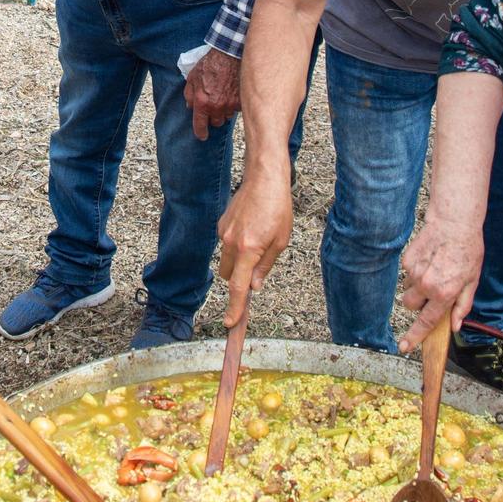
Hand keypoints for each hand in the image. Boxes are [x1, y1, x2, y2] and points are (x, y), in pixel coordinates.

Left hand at [184, 48, 240, 140]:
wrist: (228, 56)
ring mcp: (230, 105)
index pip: (200, 125)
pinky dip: (233, 105)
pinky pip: (236, 110)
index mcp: (202, 103)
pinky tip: (231, 95)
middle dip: (213, 118)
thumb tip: (190, 107)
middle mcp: (216, 107)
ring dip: (224, 112)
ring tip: (222, 98)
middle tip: (212, 107)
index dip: (200, 133)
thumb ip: (189, 95)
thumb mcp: (192, 78)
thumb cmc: (209, 65)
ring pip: (227, 117)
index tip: (202, 136)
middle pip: (216, 123)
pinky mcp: (240, 101)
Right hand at [216, 168, 292, 325]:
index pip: (238, 287)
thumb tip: (254, 286)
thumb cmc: (278, 208)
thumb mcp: (281, 241)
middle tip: (256, 270)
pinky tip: (251, 228)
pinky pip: (226, 244)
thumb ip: (265, 266)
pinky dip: (236, 245)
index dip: (234, 307)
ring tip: (259, 240)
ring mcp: (223, 232)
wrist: (264, 179)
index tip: (230, 322)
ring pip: (226, 260)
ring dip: (238, 261)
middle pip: (228, 276)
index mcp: (248, 249)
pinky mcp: (221, 224)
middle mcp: (231, 243)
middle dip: (239, 278)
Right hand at [397, 221, 482, 353]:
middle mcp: (426, 285)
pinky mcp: (407, 260)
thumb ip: (462, 306)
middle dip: (418, 304)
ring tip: (433, 271)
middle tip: (432, 292)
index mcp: (444, 294)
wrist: (454, 223)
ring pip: (408, 290)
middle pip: (410, 307)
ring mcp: (414, 272)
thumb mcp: (472, 282)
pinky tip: (428, 260)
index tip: (404, 347)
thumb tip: (454, 326)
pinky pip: (407, 274)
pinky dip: (415, 272)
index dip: (414, 337)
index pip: (426, 322)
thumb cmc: (467, 251)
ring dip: (416, 287)